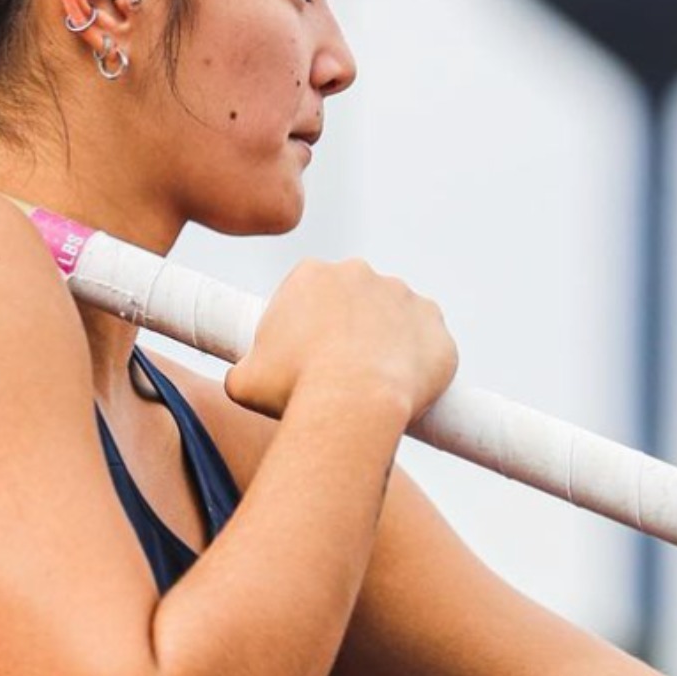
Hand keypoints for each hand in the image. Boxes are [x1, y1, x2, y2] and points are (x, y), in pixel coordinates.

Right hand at [224, 259, 457, 423]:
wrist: (353, 403)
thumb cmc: (292, 390)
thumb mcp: (243, 382)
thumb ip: (242, 371)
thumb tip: (242, 377)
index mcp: (310, 275)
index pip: (306, 295)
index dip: (303, 329)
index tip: (303, 359)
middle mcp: (358, 272)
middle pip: (351, 302)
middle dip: (346, 331)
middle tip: (337, 374)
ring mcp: (402, 294)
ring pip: (392, 319)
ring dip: (384, 344)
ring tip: (370, 387)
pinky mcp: (434, 323)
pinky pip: (427, 343)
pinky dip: (418, 363)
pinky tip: (401, 389)